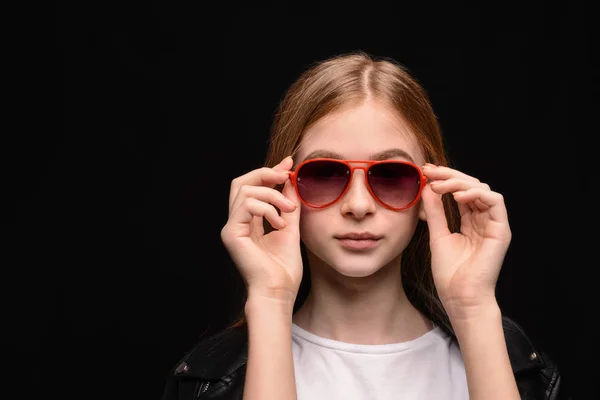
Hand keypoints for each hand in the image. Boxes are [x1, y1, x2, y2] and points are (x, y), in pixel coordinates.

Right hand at [220, 156, 302, 301]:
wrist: (278, 291)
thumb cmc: (284, 268)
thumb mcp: (290, 227)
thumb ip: (288, 204)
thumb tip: (290, 181)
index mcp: (248, 221)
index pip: (253, 187)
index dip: (270, 172)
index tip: (289, 164)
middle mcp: (237, 222)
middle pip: (241, 181)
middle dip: (265, 173)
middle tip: (286, 176)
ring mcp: (231, 227)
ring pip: (244, 190)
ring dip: (272, 195)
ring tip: (289, 211)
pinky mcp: (231, 233)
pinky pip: (246, 205)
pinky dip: (267, 209)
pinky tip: (279, 224)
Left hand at [420, 164, 510, 319]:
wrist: (460, 297)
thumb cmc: (450, 274)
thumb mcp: (437, 235)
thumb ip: (435, 212)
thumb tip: (427, 188)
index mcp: (471, 222)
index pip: (460, 191)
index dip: (444, 179)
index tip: (425, 172)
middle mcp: (484, 220)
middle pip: (471, 186)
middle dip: (449, 175)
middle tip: (429, 171)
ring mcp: (494, 224)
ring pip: (482, 189)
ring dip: (459, 182)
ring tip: (438, 185)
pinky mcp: (501, 230)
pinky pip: (495, 201)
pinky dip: (476, 193)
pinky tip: (457, 196)